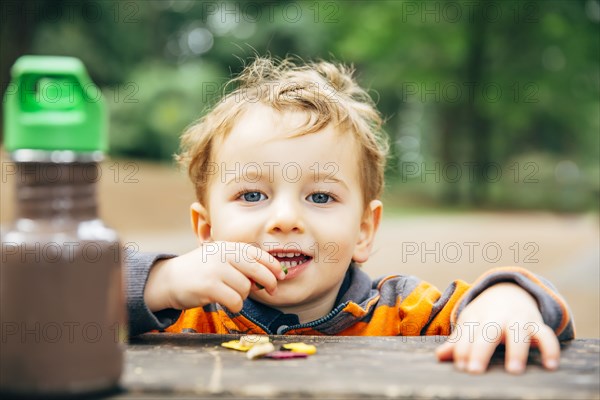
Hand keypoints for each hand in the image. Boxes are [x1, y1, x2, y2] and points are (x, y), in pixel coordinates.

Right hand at [144, 241, 285, 312]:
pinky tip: (228, 304)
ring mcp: (215, 269)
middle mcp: (222, 254)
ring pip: (245, 288)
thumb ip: (242, 264)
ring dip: (243, 296)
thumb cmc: (200, 272)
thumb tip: (271, 277)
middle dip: (269, 282)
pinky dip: (235, 306)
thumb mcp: (220, 259)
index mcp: (228, 246)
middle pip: (257, 270)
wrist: (168, 279)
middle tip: (271, 291)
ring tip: (232, 295)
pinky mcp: (209, 286)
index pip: (258, 254)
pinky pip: (235, 300)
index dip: (273, 266)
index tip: (281, 275)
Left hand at [435, 282, 559, 373]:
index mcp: (477, 319)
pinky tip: (551, 366)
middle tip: (475, 371)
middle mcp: (497, 319)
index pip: (467, 335)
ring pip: (518, 334)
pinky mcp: (537, 325)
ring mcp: (518, 320)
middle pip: (487, 334)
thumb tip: (439, 357)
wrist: (508, 291)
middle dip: (480, 351)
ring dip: (516, 350)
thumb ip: (457, 342)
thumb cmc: (484, 316)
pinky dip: (551, 348)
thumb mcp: (470, 324)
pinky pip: (547, 335)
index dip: (462, 350)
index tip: (460, 367)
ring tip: (514, 370)